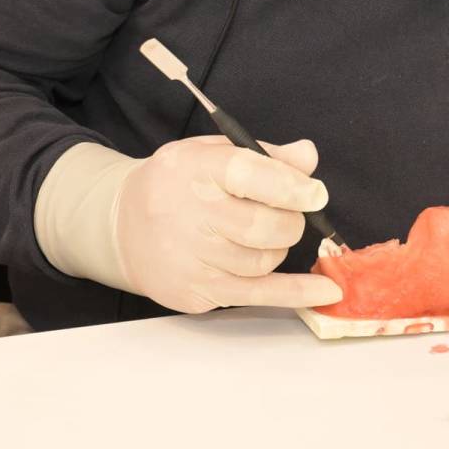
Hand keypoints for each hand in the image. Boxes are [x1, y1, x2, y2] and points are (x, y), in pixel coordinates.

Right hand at [114, 135, 343, 313]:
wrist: (122, 227)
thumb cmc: (175, 186)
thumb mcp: (210, 154)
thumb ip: (262, 156)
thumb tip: (308, 158)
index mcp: (193, 168)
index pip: (247, 174)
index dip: (290, 186)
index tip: (314, 194)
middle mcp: (188, 214)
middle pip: (261, 226)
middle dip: (289, 222)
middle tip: (287, 216)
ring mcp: (189, 258)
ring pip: (263, 261)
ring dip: (278, 249)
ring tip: (262, 235)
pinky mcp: (196, 292)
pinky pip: (258, 295)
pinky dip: (297, 293)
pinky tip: (326, 290)